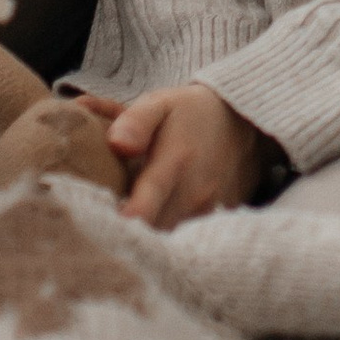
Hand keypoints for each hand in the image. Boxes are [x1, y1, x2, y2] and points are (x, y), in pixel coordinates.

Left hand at [106, 82, 262, 224]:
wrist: (242, 122)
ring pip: (165, 236)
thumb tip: (116, 144)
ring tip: (127, 216)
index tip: (97, 226)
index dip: (118, 225)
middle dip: (124, 232)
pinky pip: (182, 233)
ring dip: (145, 231)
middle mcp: (194, 194)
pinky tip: (154, 215)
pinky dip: (165, 229)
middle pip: (150, 232)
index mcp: (175, 164)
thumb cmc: (191, 113)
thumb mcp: (161, 104)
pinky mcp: (215, 218)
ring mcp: (207, 210)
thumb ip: (135, 121)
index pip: (143, 210)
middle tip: (102, 221)